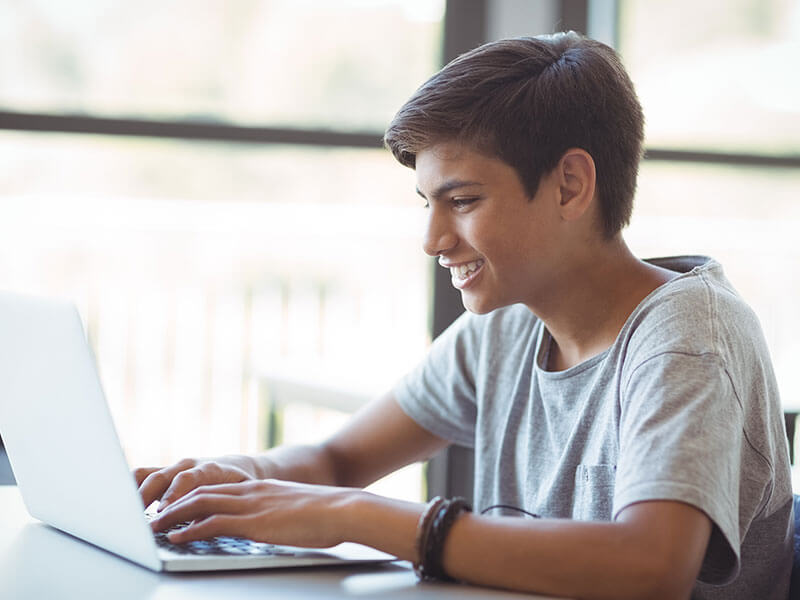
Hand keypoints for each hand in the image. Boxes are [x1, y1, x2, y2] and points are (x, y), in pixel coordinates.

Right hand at [135, 458, 255, 510]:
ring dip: (133, 493)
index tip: (164, 511)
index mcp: (209, 469)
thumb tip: (201, 524)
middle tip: (136, 518)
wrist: (239, 466)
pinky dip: (130, 488)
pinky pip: (142, 476)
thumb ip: (220, 505)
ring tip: (123, 514)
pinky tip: (124, 506)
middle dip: (146, 497)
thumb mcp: (239, 494)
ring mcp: (174, 468)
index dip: (174, 494)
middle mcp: (188, 465)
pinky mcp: (164, 473)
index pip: (188, 479)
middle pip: (161, 476)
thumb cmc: (240, 483)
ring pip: (146, 474)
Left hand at [148, 479, 357, 548]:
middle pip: (201, 492)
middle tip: (152, 514)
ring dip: (173, 516)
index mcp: (260, 488)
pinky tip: (176, 538)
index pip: (216, 488)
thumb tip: (275, 525)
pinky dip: (190, 530)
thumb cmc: (328, 514)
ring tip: (154, 526)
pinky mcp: (254, 523)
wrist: (344, 509)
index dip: (191, 496)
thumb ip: (278, 513)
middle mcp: (251, 492)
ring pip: (200, 505)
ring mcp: (252, 505)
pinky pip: (213, 524)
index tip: (173, 505)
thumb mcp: (296, 508)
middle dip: (173, 503)